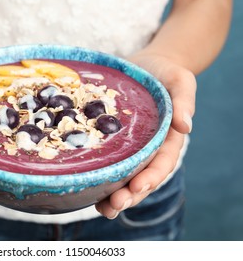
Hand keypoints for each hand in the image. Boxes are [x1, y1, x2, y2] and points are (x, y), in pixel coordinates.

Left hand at [95, 52, 195, 218]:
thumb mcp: (180, 80)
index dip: (151, 177)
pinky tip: (87, 188)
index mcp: (167, 139)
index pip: (161, 163)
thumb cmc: (165, 73)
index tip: (137, 187)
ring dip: (113, 195)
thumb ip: (185, 100)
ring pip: (124, 177)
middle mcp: (149, 149)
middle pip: (142, 178)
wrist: (145, 67)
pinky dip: (100, 178)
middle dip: (129, 195)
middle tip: (113, 206)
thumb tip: (187, 126)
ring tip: (101, 208)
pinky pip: (108, 163)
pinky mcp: (113, 142)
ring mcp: (130, 148)